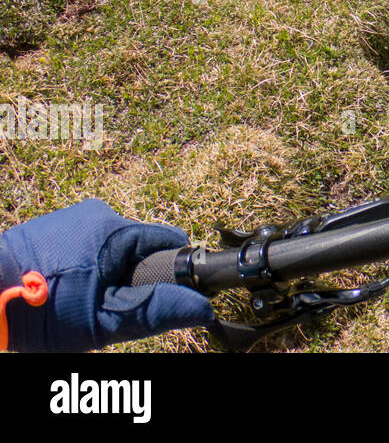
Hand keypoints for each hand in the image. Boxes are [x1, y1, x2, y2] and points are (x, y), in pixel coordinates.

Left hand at [0, 199, 212, 351]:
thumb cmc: (39, 309)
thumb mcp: (104, 320)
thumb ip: (157, 311)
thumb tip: (204, 308)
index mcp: (118, 229)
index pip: (170, 241)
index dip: (169, 272)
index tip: (152, 297)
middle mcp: (97, 213)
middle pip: (137, 246)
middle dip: (128, 277)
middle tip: (102, 307)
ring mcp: (70, 217)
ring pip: (108, 247)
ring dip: (102, 272)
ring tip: (74, 301)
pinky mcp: (49, 225)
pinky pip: (81, 245)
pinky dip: (78, 267)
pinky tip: (58, 290)